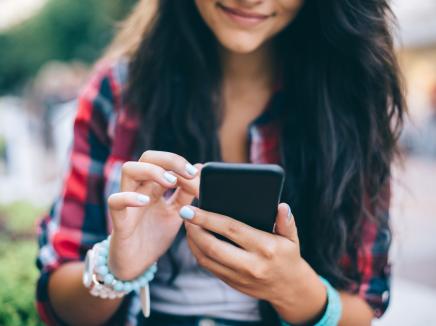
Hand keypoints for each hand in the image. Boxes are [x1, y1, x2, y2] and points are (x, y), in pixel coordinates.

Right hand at [107, 150, 201, 279]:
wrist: (136, 266)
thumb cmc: (154, 236)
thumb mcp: (177, 213)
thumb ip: (186, 193)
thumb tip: (200, 168)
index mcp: (154, 187)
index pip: (164, 161)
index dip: (181, 163)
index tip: (198, 173)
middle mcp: (140, 189)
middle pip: (147, 157)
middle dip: (169, 159)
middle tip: (187, 173)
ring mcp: (128, 203)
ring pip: (129, 170)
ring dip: (152, 171)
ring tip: (170, 182)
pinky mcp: (119, 221)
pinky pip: (115, 201)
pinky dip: (129, 197)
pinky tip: (146, 201)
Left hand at [182, 203, 326, 323]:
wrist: (288, 288)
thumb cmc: (288, 256)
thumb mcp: (292, 237)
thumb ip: (286, 221)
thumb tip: (282, 206)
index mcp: (265, 248)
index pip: (231, 229)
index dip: (208, 218)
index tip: (192, 208)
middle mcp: (250, 264)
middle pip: (212, 246)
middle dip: (194, 229)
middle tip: (184, 213)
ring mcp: (239, 276)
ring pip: (206, 259)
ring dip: (192, 241)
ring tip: (188, 224)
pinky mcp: (231, 283)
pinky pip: (208, 267)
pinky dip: (198, 252)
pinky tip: (195, 239)